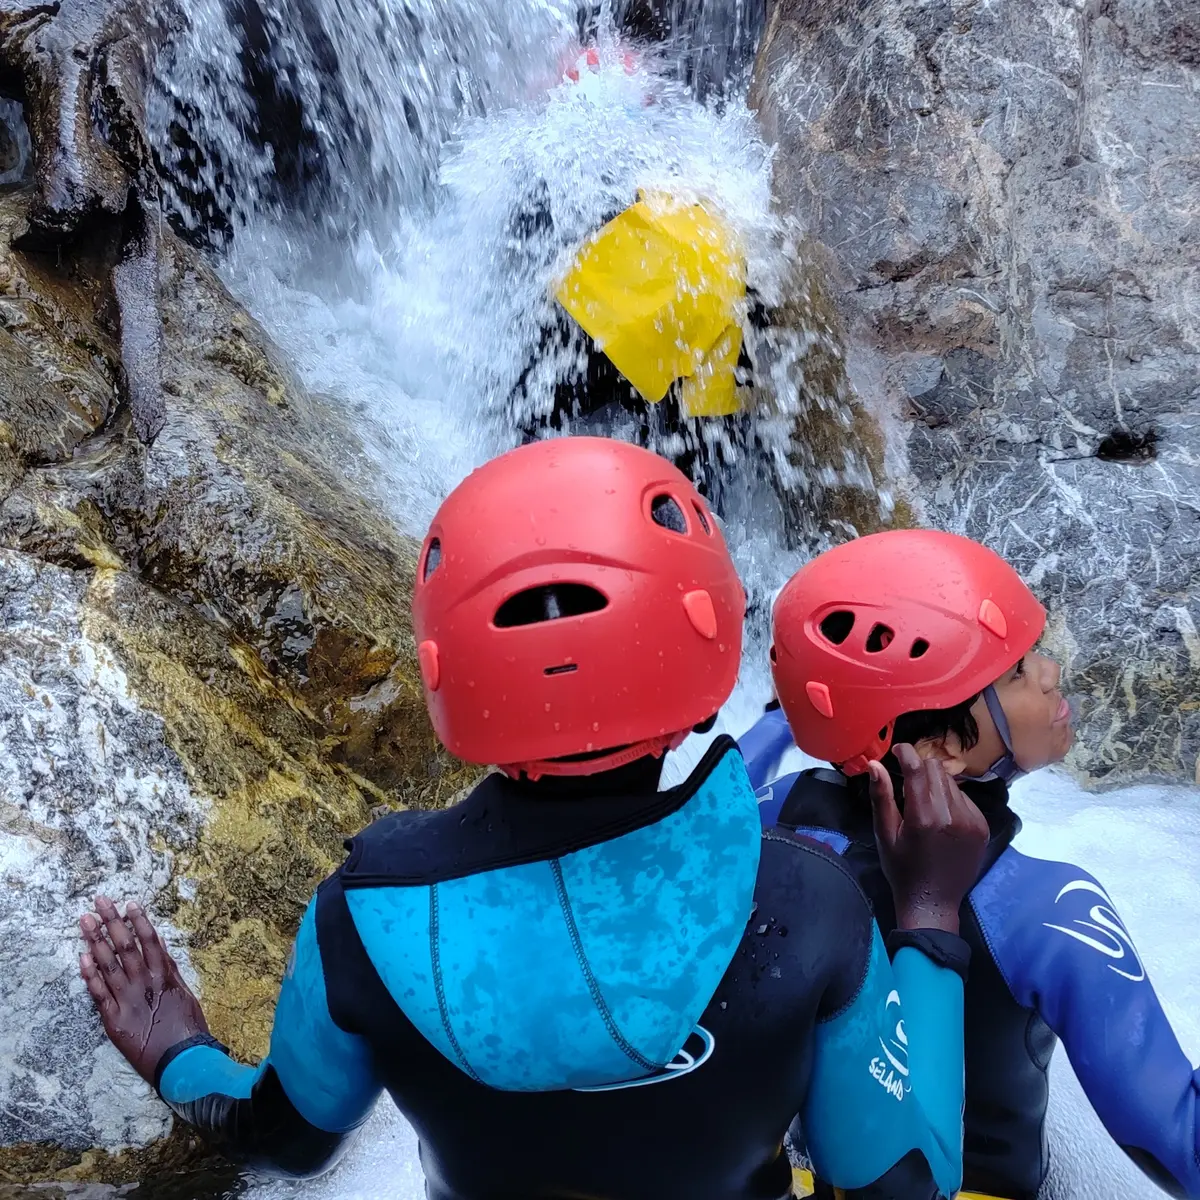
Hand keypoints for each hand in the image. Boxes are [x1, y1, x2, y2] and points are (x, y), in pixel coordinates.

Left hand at [80, 895, 208, 1085]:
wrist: (181, 1060)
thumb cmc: (188, 1027)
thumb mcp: (185, 993)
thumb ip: (170, 969)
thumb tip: (158, 945)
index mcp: (164, 975)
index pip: (149, 940)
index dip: (138, 920)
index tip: (128, 903)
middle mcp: (144, 983)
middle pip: (125, 945)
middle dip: (111, 921)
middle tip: (100, 901)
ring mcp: (127, 1000)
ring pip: (108, 964)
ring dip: (95, 940)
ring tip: (85, 921)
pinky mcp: (114, 1019)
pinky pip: (98, 993)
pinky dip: (90, 974)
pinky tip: (82, 957)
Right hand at [869, 745, 988, 934]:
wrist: (934, 903)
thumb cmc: (902, 869)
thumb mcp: (884, 834)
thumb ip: (881, 797)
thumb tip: (874, 764)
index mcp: (923, 817)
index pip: (917, 767)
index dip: (906, 752)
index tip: (897, 751)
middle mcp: (951, 815)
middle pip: (936, 769)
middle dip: (919, 769)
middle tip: (907, 784)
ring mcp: (971, 820)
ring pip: (951, 782)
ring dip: (935, 784)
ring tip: (924, 805)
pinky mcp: (982, 826)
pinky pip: (964, 798)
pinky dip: (950, 799)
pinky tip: (941, 818)